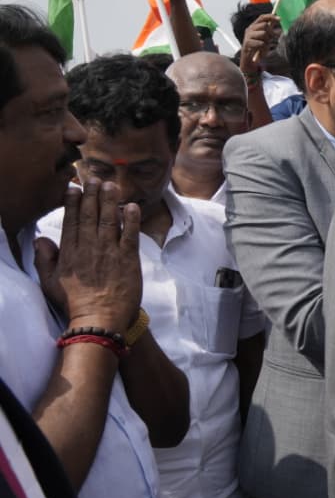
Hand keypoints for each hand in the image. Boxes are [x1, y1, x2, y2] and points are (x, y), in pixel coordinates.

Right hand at [34, 179, 140, 335]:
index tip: (74, 187)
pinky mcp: (128, 259)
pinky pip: (130, 234)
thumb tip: (41, 238)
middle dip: (91, 194)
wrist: (99, 320)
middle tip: (94, 177)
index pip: (70, 221)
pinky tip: (131, 206)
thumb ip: (45, 259)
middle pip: (89, 215)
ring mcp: (109, 252)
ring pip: (109, 220)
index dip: (72, 202)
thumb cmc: (74, 303)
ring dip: (110, 200)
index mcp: (69, 252)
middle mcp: (88, 248)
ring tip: (110, 184)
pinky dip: (131, 219)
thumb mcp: (50, 282)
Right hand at [239, 13, 281, 74]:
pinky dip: (263, 47)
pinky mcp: (247, 43)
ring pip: (263, 33)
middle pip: (264, 25)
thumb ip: (270, 30)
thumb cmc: (258, 47)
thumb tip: (277, 21)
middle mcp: (250, 29)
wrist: (249, 58)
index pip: (262, 17)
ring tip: (264, 46)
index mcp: (254, 26)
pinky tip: (260, 50)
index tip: (280, 19)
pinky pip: (260, 43)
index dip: (271, 17)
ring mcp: (248, 35)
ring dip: (267, 41)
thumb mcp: (266, 37)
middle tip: (272, 39)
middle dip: (271, 32)